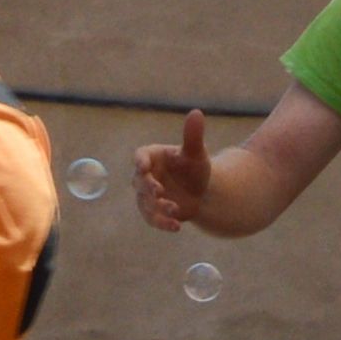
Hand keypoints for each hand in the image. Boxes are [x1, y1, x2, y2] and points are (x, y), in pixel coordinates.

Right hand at [137, 112, 217, 233]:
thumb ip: (192, 135)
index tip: (144, 167)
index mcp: (151, 157)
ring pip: (145, 203)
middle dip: (148, 187)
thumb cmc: (195, 166)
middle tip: (159, 191)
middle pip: (139, 181)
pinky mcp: (153, 212)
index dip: (140, 162)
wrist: (201, 191)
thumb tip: (196, 113)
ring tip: (175, 210)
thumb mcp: (196, 153)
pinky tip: (177, 227)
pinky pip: (153, 219)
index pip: (140, 157)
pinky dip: (163, 223)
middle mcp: (145, 176)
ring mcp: (146, 195)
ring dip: (158, 207)